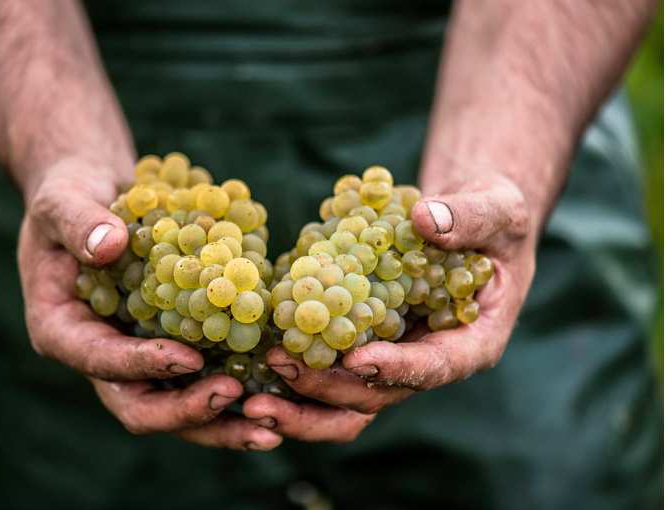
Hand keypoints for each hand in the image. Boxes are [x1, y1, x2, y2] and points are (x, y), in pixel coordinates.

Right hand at [17, 157, 280, 450]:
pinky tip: (277, 394)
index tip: (191, 357)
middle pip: (138, 405)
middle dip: (188, 411)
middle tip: (239, 399)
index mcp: (62, 329)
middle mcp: (98, 356)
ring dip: (219, 420)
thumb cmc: (70, 193)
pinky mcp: (168, 347)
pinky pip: (199, 380)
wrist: (95, 195)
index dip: (143, 364)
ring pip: (173, 406)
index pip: (99, 360)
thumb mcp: (63, 197)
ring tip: (270, 426)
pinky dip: (233, 392)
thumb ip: (79, 222)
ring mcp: (136, 357)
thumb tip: (108, 245)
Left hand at [245, 175, 532, 435]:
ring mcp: (390, 357)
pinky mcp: (359, 342)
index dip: (398, 369)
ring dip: (301, 400)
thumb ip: (471, 215)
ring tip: (253, 394)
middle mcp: (427, 361)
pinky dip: (291, 373)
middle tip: (281, 362)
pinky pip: (325, 369)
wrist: (466, 225)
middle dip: (329, 387)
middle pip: (378, 395)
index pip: (436, 367)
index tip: (357, 358)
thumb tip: (426, 219)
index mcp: (472, 342)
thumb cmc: (494, 219)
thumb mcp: (498, 207)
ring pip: (345, 400)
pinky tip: (251, 361)